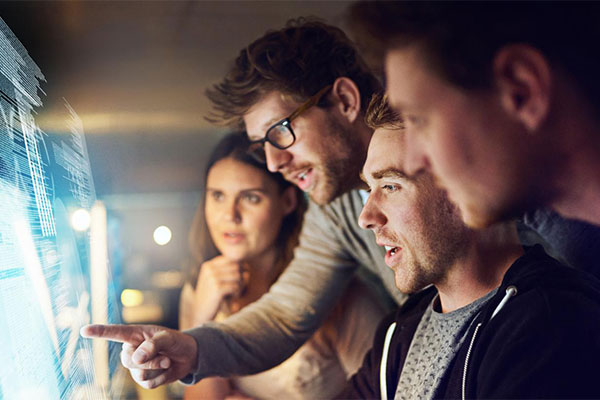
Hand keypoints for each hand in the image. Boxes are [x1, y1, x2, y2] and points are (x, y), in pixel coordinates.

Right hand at [80, 324, 197, 388]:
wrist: (187, 356)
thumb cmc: (176, 341)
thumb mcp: (168, 337)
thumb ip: (153, 344)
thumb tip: (136, 358)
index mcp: (135, 335)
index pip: (114, 333)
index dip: (99, 332)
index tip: (84, 330)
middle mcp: (131, 350)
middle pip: (129, 361)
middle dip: (150, 362)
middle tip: (166, 357)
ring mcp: (136, 367)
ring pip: (139, 374)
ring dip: (157, 369)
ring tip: (167, 361)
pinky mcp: (143, 380)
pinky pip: (148, 384)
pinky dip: (161, 378)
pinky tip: (166, 370)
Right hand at [193, 256, 249, 322]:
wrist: (200, 314)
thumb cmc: (211, 297)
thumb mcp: (216, 280)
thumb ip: (228, 271)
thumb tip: (246, 265)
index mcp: (208, 265)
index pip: (231, 259)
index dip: (239, 268)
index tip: (237, 279)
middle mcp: (209, 269)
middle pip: (236, 266)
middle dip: (240, 277)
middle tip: (236, 288)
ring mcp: (212, 278)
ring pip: (237, 276)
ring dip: (239, 286)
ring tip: (233, 294)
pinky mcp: (217, 288)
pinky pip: (236, 286)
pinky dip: (236, 294)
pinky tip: (230, 300)